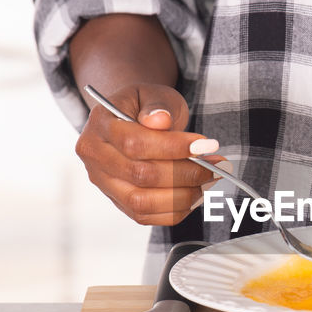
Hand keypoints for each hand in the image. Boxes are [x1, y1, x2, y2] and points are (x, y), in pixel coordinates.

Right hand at [75, 83, 223, 225]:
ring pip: (142, 202)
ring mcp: (105, 184)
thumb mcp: (153, 94)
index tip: (206, 144)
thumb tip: (160, 120)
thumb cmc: (144, 107)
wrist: (132, 121)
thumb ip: (158, 105)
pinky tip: (196, 194)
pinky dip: (176, 210)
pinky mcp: (119, 203)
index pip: (134, 143)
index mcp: (100, 125)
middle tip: (216, 165)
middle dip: (185, 172)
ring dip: (184, 195)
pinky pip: (146, 217)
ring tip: (209, 180)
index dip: (173, 147)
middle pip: (140, 175)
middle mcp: (95, 158)